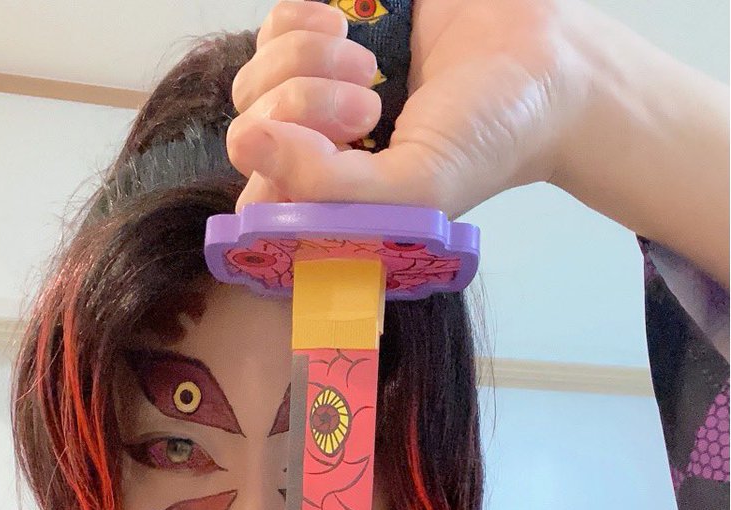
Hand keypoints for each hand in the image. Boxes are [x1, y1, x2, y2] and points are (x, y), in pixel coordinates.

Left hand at [227, 0, 594, 216]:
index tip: (343, 148)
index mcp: (333, 204)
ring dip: (306, 60)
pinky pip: (275, 23)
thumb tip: (251, 140)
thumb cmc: (488, 137)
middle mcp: (317, 152)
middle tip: (370, 104)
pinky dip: (304, 18)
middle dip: (303, 106)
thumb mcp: (415, 186)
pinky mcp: (327, 32)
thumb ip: (330, 187)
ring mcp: (317, 91)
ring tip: (368, 66)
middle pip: (249, 127)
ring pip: (255, 73)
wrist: (545, 57)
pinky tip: (351, 27)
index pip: (259, 195)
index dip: (283, 168)